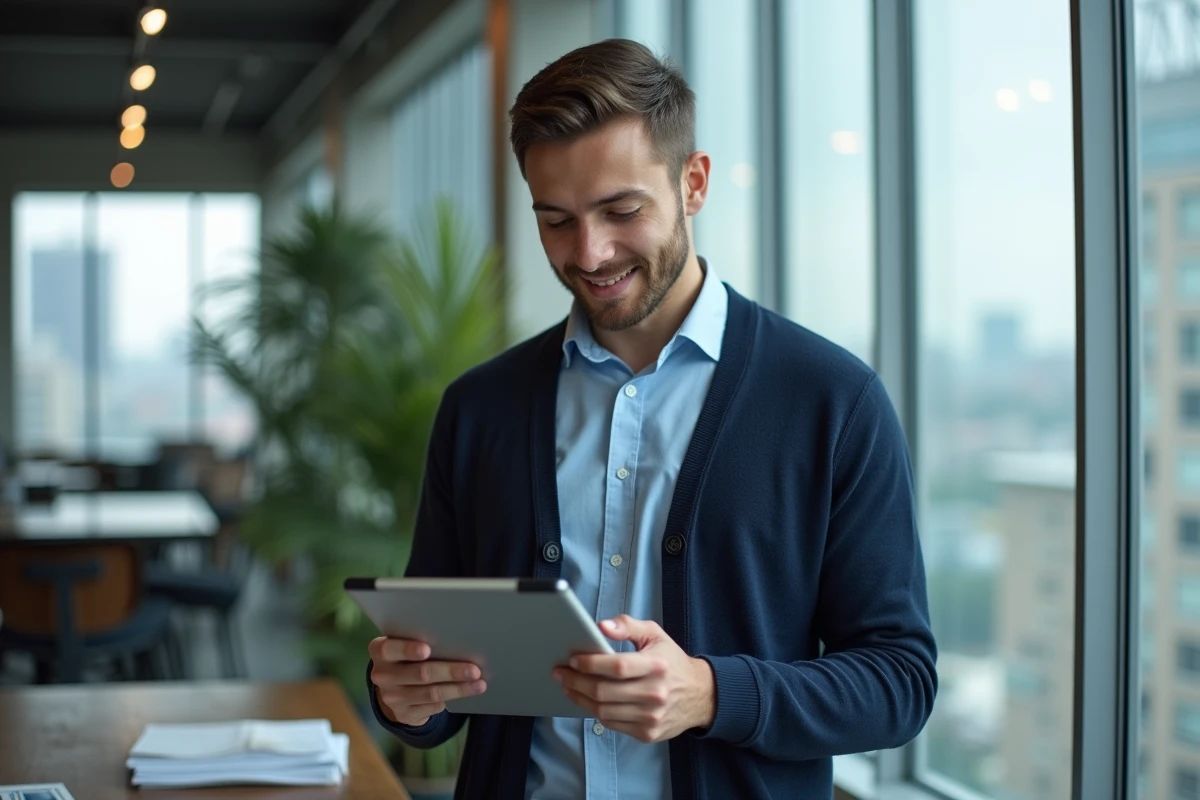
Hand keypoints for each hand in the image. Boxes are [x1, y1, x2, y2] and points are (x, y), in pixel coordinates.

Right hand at [368, 637, 486, 726]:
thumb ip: (420, 639)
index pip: (389, 649)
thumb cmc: (406, 656)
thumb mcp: (404, 645)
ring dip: (458, 688)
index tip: (427, 649)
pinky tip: (468, 692)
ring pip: (431, 693)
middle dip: (450, 671)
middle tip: (474, 670)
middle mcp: (382, 675)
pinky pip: (432, 706)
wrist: (393, 688)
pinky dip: (453, 698)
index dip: (407, 649)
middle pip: (420, 673)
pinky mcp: (404, 714)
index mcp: (380, 650)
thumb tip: (456, 637)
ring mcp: (392, 697)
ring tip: (479, 683)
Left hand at [554, 615, 715, 743]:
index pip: (617, 666)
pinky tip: (588, 700)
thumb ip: (627, 626)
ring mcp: (651, 717)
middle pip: (604, 691)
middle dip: (576, 681)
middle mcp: (655, 693)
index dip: (590, 663)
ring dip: (580, 698)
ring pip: (603, 711)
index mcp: (657, 666)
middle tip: (560, 673)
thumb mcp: (655, 634)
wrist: (700, 695)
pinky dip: (595, 712)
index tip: (572, 660)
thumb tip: (601, 627)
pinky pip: (612, 724)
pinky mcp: (648, 733)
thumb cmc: (671, 661)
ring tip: (568, 687)